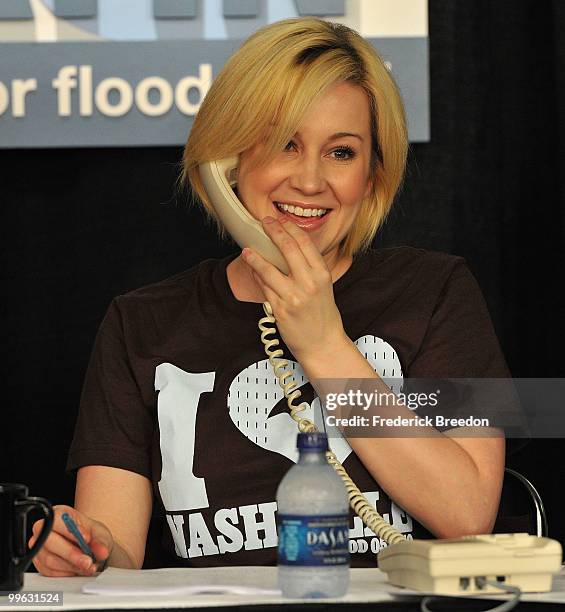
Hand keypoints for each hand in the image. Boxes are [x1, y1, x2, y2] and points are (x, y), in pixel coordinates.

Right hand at [30, 505, 112, 576]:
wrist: (88, 545)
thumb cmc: (90, 534)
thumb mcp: (100, 534)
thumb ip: (101, 541)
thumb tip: (102, 551)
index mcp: (59, 515)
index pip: (56, 520)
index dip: (69, 530)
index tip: (87, 539)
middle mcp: (44, 530)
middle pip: (50, 542)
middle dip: (71, 554)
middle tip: (88, 561)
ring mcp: (39, 547)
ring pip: (50, 560)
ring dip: (71, 566)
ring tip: (87, 566)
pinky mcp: (40, 564)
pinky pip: (50, 572)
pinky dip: (66, 573)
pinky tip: (78, 570)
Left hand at [241, 216, 347, 360]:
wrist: (323, 343)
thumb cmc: (322, 314)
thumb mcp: (323, 286)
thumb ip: (309, 268)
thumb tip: (289, 246)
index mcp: (322, 274)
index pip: (305, 243)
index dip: (290, 227)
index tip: (280, 219)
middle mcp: (309, 283)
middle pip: (287, 248)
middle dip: (274, 231)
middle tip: (264, 222)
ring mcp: (294, 297)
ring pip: (268, 269)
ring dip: (255, 257)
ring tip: (247, 250)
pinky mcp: (280, 310)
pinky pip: (264, 287)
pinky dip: (256, 276)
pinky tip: (252, 269)